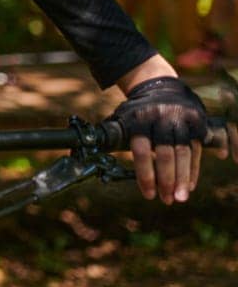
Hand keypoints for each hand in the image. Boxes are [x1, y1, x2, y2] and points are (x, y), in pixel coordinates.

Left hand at [109, 74, 208, 203]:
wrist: (159, 85)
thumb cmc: (135, 111)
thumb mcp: (121, 118)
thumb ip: (112, 137)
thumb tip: (90, 156)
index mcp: (137, 119)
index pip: (141, 151)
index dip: (145, 175)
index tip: (148, 194)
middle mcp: (160, 118)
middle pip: (165, 155)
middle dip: (166, 180)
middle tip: (167, 201)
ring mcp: (179, 119)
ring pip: (183, 153)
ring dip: (182, 179)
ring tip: (179, 198)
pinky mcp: (196, 122)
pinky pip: (196, 149)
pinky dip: (193, 169)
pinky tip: (189, 185)